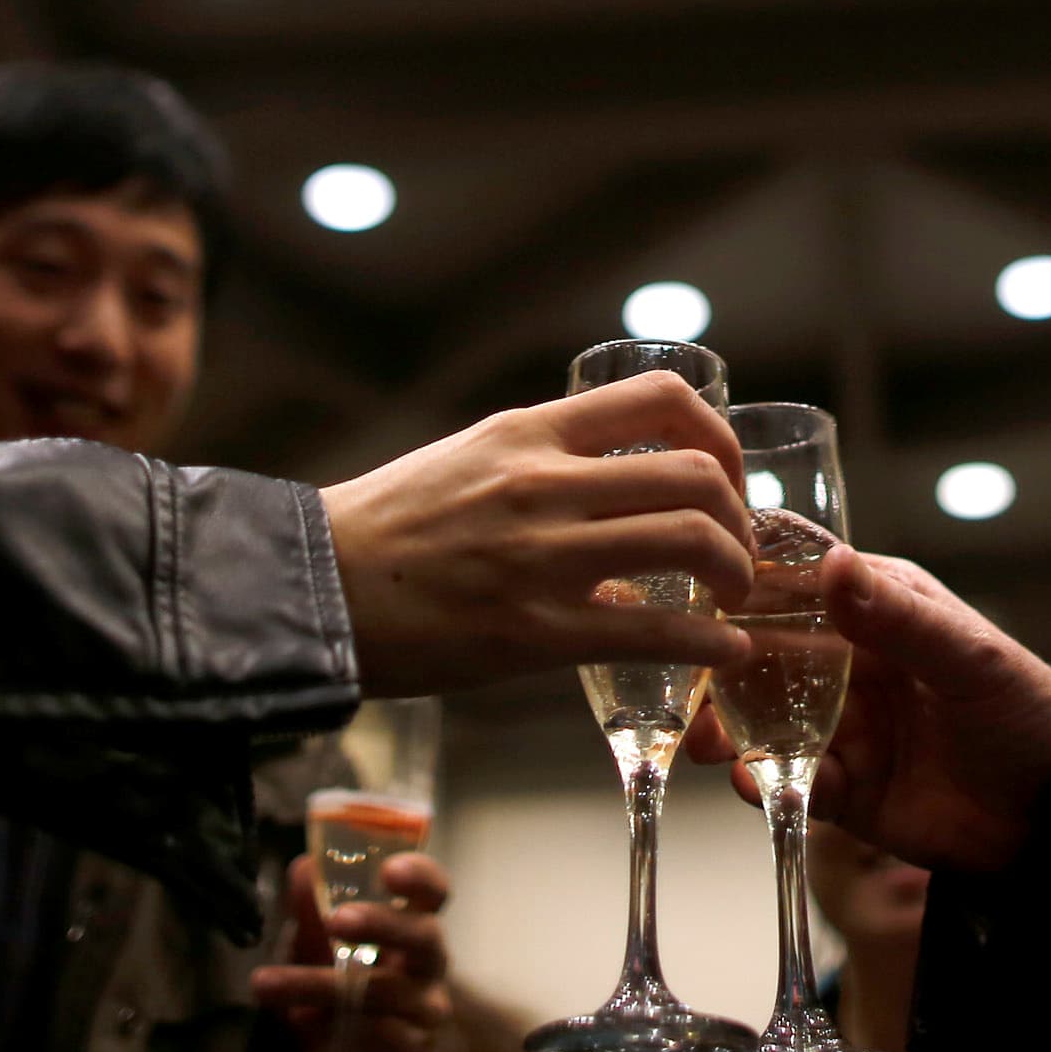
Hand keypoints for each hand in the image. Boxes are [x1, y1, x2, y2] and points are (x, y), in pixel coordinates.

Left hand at [252, 849, 454, 1051]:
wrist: (371, 1049)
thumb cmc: (355, 974)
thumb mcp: (331, 942)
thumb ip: (317, 907)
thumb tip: (304, 867)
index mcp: (417, 922)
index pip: (433, 890)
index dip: (417, 875)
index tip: (388, 869)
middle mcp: (430, 964)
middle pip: (423, 937)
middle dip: (382, 924)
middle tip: (336, 919)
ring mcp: (425, 1012)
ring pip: (384, 996)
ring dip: (322, 988)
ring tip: (267, 985)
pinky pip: (375, 1051)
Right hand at [322, 371, 755, 694]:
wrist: (311, 589)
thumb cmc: (385, 526)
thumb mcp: (469, 457)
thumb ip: (543, 462)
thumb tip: (614, 482)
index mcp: (528, 433)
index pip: (660, 398)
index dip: (720, 434)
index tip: (728, 473)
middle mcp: (543, 484)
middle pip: (695, 475)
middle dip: (739, 515)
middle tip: (737, 548)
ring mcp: (541, 559)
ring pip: (687, 543)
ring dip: (733, 571)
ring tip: (732, 594)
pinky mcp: (532, 634)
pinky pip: (649, 633)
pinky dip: (707, 644)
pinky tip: (726, 652)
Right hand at [690, 549, 1050, 874]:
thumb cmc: (1023, 710)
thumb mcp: (966, 657)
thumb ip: (897, 618)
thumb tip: (831, 561)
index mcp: (876, 607)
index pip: (797, 576)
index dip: (744, 571)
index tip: (692, 573)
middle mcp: (847, 662)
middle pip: (763, 652)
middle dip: (717, 663)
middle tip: (681, 675)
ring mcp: (840, 726)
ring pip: (763, 719)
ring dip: (728, 728)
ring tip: (706, 742)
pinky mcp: (842, 788)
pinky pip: (788, 781)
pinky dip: (765, 782)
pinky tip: (752, 782)